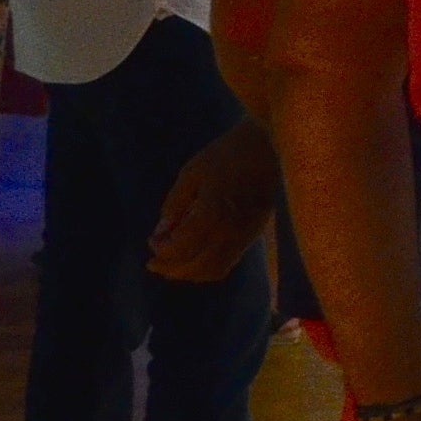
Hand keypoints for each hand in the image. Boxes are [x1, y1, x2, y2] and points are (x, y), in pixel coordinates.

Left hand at [147, 115, 285, 282]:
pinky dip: (208, 268)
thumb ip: (175, 204)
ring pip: (214, 269)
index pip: (181, 247)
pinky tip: (196, 259)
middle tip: (154, 264)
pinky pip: (228, 262)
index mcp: (212, 213)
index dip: (162, 250)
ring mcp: (244, 236)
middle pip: (197, 265)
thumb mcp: (192, 173)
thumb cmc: (227, 155)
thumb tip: (160, 233)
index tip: (151, 241)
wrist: (269, 147)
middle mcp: (229, 231)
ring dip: (190, 273)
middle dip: (172, 268)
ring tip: (172, 266)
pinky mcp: (252, 235)